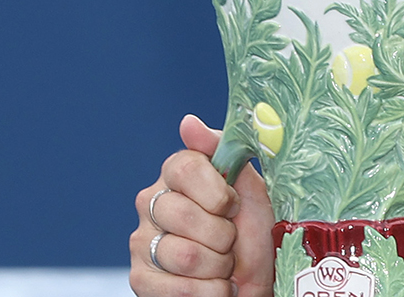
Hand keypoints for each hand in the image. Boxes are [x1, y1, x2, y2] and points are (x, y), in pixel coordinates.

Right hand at [129, 115, 275, 296]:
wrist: (261, 277)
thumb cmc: (256, 231)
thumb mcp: (253, 186)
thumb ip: (226, 149)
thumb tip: (188, 122)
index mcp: (178, 175)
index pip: (185, 167)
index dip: (216, 192)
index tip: (233, 206)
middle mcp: (153, 204)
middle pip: (182, 214)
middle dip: (222, 235)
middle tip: (232, 241)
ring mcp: (143, 242)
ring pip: (184, 255)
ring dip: (219, 266)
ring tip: (225, 265)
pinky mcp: (141, 279)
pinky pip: (175, 288)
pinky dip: (209, 291)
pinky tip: (217, 286)